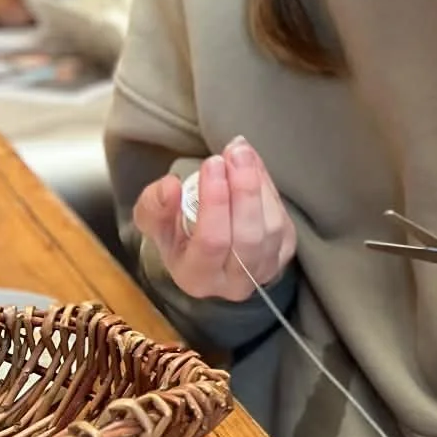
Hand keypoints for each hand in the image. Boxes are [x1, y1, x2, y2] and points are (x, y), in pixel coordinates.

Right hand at [133, 136, 295, 301]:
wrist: (209, 250)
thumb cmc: (178, 234)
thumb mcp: (153, 222)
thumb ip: (154, 205)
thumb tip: (171, 186)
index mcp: (196, 277)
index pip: (212, 242)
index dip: (215, 202)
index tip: (212, 164)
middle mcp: (234, 282)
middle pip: (248, 237)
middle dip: (244, 189)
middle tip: (235, 153)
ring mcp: (264, 269)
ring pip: (271, 227)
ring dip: (259, 185)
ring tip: (241, 153)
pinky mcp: (283, 253)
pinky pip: (283, 221)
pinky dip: (270, 190)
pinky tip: (253, 167)